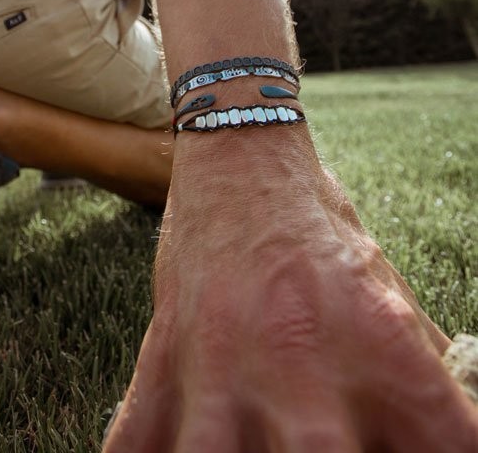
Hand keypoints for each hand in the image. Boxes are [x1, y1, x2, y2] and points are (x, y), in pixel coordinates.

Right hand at [103, 148, 477, 451]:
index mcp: (380, 344)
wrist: (239, 158)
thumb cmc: (319, 226)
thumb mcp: (390, 289)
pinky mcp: (163, 363)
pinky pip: (135, 445)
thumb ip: (429, 365)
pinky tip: (176, 452)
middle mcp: (301, 363)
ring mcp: (224, 368)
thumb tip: (462, 424)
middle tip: (330, 447)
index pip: (448, 446)